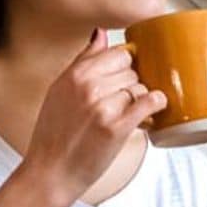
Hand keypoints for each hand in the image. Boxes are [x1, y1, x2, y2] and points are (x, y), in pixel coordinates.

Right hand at [23, 27, 167, 201]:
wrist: (51, 172)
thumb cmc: (54, 135)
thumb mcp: (59, 90)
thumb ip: (83, 61)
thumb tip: (100, 34)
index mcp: (75, 74)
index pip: (118, 53)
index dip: (126, 67)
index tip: (124, 80)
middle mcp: (88, 86)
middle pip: (132, 70)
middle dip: (132, 86)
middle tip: (126, 103)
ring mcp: (103, 106)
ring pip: (140, 87)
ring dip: (141, 100)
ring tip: (132, 114)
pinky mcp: (116, 127)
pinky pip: (148, 102)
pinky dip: (156, 105)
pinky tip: (152, 113)